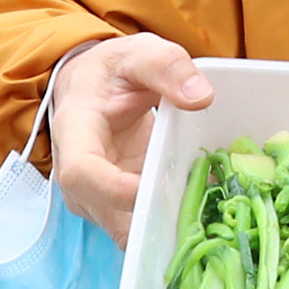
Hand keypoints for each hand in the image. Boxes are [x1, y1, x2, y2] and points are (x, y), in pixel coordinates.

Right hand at [49, 34, 208, 240]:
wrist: (91, 91)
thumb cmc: (110, 73)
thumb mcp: (137, 54)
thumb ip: (167, 67)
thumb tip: (201, 96)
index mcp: (74, 136)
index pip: (83, 174)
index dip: (118, 189)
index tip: (160, 186)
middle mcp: (79, 181)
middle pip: (112, 216)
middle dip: (162, 218)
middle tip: (209, 208)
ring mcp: (97, 202)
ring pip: (131, 234)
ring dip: (172, 228)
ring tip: (214, 211)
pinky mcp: (118, 213)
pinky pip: (144, 232)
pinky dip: (175, 228)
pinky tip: (206, 212)